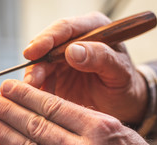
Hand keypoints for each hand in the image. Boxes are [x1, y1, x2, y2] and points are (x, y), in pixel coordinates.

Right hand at [23, 12, 147, 124]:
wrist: (123, 104)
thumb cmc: (125, 85)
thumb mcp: (120, 72)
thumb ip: (101, 58)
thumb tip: (72, 51)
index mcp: (94, 29)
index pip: (66, 28)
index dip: (48, 38)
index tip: (34, 51)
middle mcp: (75, 41)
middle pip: (47, 46)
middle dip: (36, 62)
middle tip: (31, 80)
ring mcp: (63, 59)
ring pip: (40, 64)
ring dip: (34, 77)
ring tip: (32, 92)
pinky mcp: (55, 76)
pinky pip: (40, 80)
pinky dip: (36, 89)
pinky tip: (36, 99)